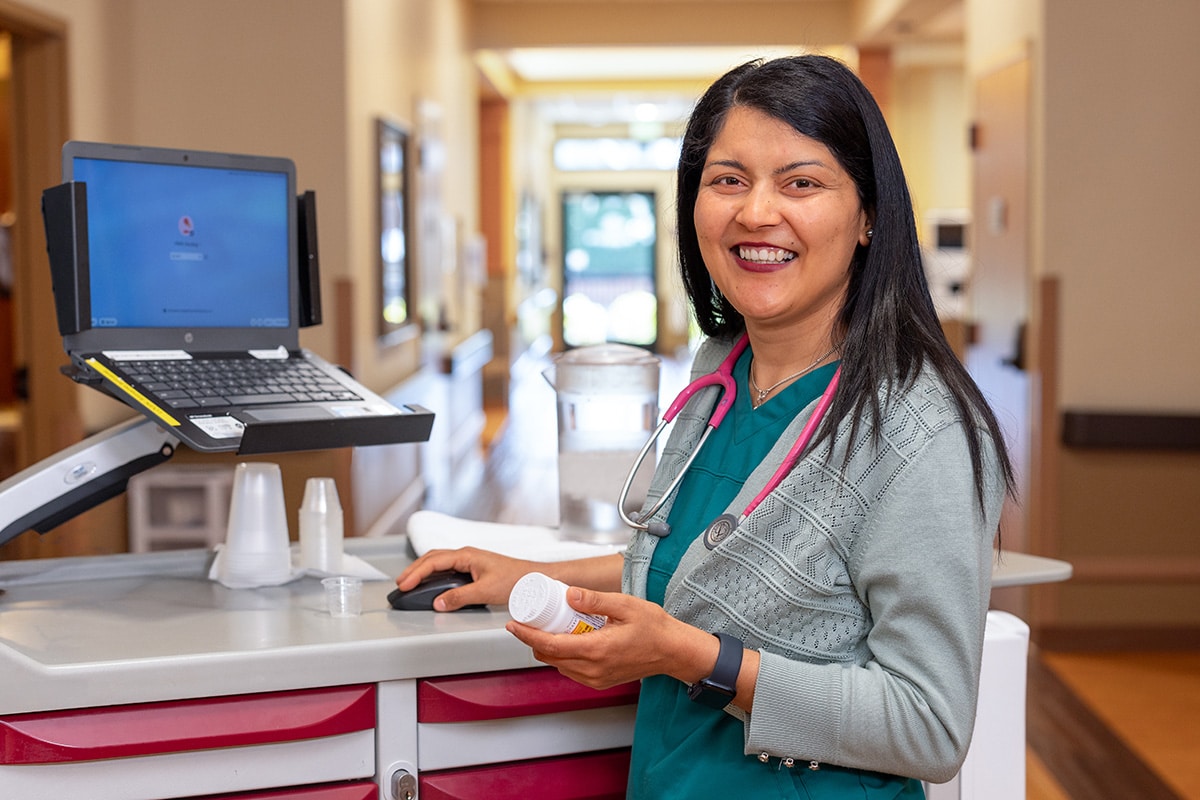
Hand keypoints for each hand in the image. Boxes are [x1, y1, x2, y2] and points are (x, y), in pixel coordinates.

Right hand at [396, 547, 537, 610]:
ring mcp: (470, 562)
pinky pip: (448, 570)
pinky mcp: (474, 570)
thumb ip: (460, 597)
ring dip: (423, 572)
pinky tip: (431, 585)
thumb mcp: (486, 591)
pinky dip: (434, 576)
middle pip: (432, 559)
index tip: (404, 585)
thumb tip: (438, 603)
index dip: (416, 573)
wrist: (536, 579)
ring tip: (410, 584)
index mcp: (467, 555)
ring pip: (439, 563)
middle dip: (414, 571)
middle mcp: (466, 555)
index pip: (433, 562)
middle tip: (400, 585)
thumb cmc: (517, 580)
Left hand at [505, 585, 718, 690]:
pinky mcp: (600, 681)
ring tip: (551, 626)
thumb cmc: (654, 628)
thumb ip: (595, 600)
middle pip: (549, 657)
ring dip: (548, 648)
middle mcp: (593, 669)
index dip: (526, 635)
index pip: (549, 645)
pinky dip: (563, 656)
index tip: (513, 624)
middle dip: (534, 639)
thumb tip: (567, 593)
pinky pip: (572, 671)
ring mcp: (596, 678)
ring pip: (558, 665)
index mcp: (596, 649)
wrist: (673, 651)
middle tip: (532, 619)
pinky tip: (568, 639)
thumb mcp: (625, 605)